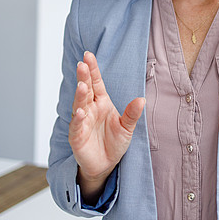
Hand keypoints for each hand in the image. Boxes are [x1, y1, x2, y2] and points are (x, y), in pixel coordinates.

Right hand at [68, 51, 144, 199]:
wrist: (106, 164)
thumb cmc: (115, 142)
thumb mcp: (127, 127)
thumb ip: (132, 114)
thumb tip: (142, 99)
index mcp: (101, 102)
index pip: (96, 83)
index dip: (92, 69)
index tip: (88, 55)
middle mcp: (90, 109)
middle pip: (86, 90)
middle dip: (83, 77)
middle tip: (82, 64)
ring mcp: (82, 121)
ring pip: (79, 105)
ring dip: (80, 96)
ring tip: (82, 86)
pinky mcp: (77, 136)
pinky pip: (77, 125)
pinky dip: (79, 119)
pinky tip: (82, 112)